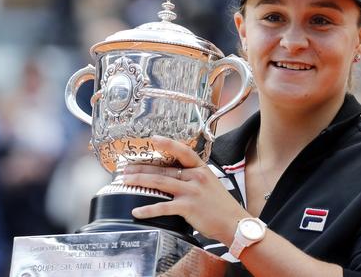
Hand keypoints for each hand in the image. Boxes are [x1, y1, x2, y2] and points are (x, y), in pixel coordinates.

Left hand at [123, 135, 250, 242]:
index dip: (167, 144)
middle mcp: (195, 176)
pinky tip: (137, 211)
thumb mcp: (209, 183)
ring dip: (140, 181)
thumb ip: (192, 177)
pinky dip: (148, 209)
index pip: (182, 151)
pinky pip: (163, 207)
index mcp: (201, 168)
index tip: (153, 139)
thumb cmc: (221, 205)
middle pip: (164, 169)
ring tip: (126, 182)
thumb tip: (173, 175)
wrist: (234, 222)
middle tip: (126, 168)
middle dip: (142, 168)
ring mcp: (191, 191)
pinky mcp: (188, 207)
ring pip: (160, 182)